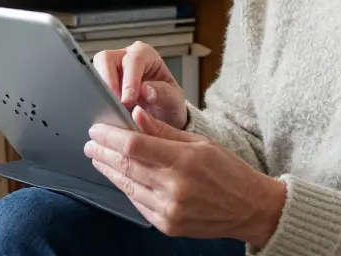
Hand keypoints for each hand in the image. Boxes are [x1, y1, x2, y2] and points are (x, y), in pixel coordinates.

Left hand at [85, 107, 285, 247]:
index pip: (135, 145)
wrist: (250, 208)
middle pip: (126, 165)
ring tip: (97, 158)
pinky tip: (119, 177)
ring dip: (109, 171)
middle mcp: (175, 187)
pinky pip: (138, 204)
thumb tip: (136, 116)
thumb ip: (165, 131)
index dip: (110, 136)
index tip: (97, 129)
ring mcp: (170, 210)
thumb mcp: (201, 142)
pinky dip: (126, 188)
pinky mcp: (167, 225)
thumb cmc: (229, 171)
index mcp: (184, 161)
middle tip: (90, 143)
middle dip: (103, 152)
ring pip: (128, 186)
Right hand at [93, 41, 186, 128]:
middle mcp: (125, 58)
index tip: (128, 100)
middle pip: (106, 59)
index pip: (134, 59)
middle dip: (108, 82)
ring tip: (110, 111)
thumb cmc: (168, 103)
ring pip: (94, 71)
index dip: (129, 79)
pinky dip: (95, 100)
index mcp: (146, 55)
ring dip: (100, 92)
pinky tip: (104, 113)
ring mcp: (111, 70)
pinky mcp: (101, 84)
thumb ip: (164, 94)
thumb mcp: (174, 101)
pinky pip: (91, 87)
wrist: (163, 117)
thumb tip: (145, 90)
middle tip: (114, 105)